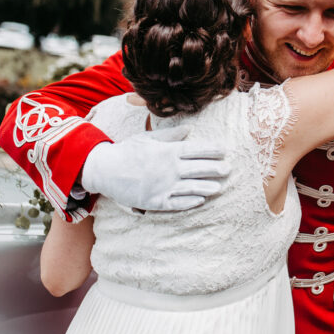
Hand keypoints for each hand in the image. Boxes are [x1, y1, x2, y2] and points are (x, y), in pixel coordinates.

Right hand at [80, 126, 230, 210]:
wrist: (105, 169)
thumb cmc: (127, 151)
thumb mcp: (148, 138)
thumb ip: (170, 135)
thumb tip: (189, 129)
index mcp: (168, 151)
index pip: (196, 149)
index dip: (212, 150)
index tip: (225, 150)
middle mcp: (169, 168)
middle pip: (199, 169)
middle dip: (216, 168)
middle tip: (228, 169)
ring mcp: (164, 186)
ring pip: (192, 187)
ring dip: (207, 187)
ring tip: (219, 187)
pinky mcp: (156, 201)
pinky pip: (178, 203)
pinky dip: (190, 201)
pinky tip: (200, 200)